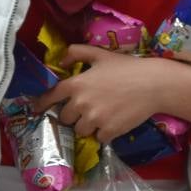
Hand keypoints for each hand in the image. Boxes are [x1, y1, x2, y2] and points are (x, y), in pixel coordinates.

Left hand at [33, 46, 190, 144]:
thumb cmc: (126, 67)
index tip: (37, 109)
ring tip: (102, 115)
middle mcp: (81, 104)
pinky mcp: (108, 131)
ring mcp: (94, 119)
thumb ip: (76, 53)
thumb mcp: (100, 54)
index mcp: (76, 84)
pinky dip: (104, 132)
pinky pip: (98, 138)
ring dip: (87, 125)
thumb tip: (60, 61)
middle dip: (73, 114)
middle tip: (86, 108)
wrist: (153, 84)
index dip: (42, 103)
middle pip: (65, 118)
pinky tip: (114, 121)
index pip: (51, 97)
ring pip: (80, 130)